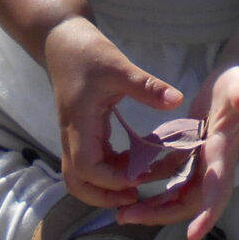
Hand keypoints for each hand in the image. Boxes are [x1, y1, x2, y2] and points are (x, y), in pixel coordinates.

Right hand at [43, 16, 183, 208]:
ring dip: (106, 188)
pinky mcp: (81, 133)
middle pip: (78, 184)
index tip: (142, 179)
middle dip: (105, 197)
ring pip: (81, 178)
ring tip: (138, 186)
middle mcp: (73, 137)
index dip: (113, 181)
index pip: (88, 169)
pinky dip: (110, 172)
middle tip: (138, 195)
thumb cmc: (87, 53)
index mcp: (79, 125)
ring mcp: (75, 137)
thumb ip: (145, 85)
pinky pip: (92, 164)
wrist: (62, 42)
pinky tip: (135, 165)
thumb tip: (176, 100)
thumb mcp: (117, 66)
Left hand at [119, 62, 238, 239]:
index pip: (219, 188)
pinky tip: (129, 184)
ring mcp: (203, 161)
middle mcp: (215, 164)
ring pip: (179, 192)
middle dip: (162, 214)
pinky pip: (172, 175)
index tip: (193, 235)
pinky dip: (153, 183)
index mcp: (225, 152)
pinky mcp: (193, 152)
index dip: (208, 213)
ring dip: (154, 205)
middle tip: (127, 217)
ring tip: (123, 212)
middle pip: (192, 200)